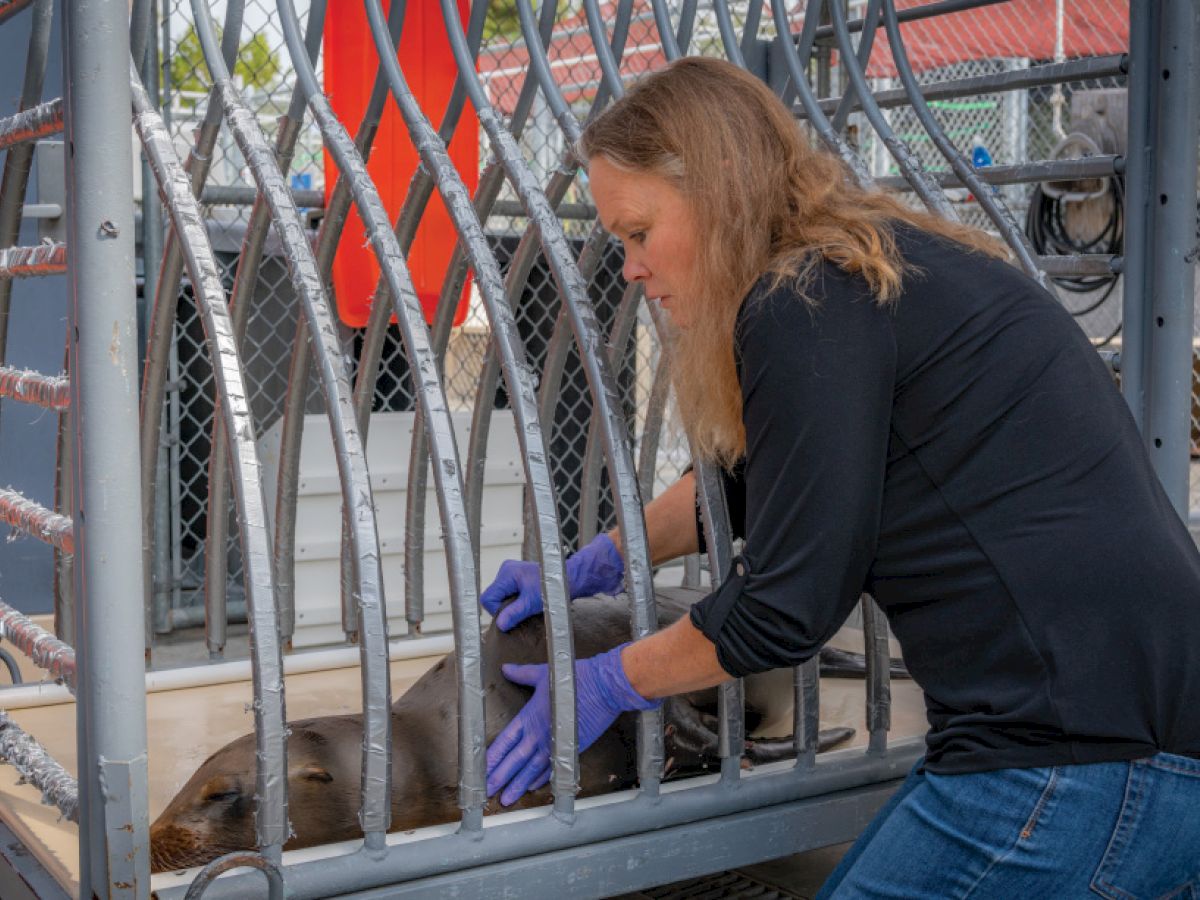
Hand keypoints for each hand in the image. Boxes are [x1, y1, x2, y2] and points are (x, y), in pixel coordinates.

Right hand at [479, 533, 624, 631]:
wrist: (566, 579)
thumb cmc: (551, 590)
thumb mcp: (532, 604)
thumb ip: (514, 613)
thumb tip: (500, 625)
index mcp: (507, 573)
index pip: (488, 598)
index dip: (496, 610)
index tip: (512, 615)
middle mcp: (506, 569)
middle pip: (493, 596)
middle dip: (504, 607)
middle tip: (521, 611)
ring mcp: (510, 571)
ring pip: (500, 595)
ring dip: (510, 604)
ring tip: (525, 605)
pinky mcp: (515, 575)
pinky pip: (507, 592)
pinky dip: (514, 599)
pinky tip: (525, 601)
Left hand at [486, 643, 659, 805]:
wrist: (604, 687)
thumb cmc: (574, 678)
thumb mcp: (543, 673)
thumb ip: (522, 674)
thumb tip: (506, 669)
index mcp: (529, 717)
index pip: (504, 742)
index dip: (491, 758)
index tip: (480, 770)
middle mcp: (539, 734)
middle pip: (514, 761)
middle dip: (499, 778)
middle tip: (486, 793)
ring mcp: (555, 743)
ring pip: (531, 770)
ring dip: (518, 785)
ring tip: (506, 798)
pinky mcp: (571, 748)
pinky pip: (552, 768)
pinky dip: (542, 779)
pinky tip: (533, 787)